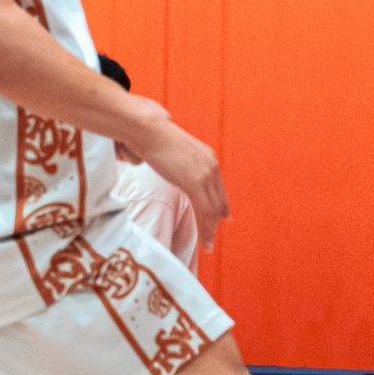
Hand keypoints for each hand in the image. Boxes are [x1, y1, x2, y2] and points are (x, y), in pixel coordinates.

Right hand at [120, 108, 228, 247]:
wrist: (149, 129)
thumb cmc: (152, 136)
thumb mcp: (172, 150)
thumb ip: (177, 162)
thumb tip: (167, 166)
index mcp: (207, 157)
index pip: (218, 187)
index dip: (221, 204)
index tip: (223, 217)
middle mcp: (211, 166)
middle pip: (218, 200)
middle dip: (216, 220)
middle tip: (212, 237)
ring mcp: (205, 174)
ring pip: (213, 209)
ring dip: (211, 229)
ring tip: (207, 245)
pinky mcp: (195, 183)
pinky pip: (204, 211)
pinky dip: (205, 228)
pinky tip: (204, 240)